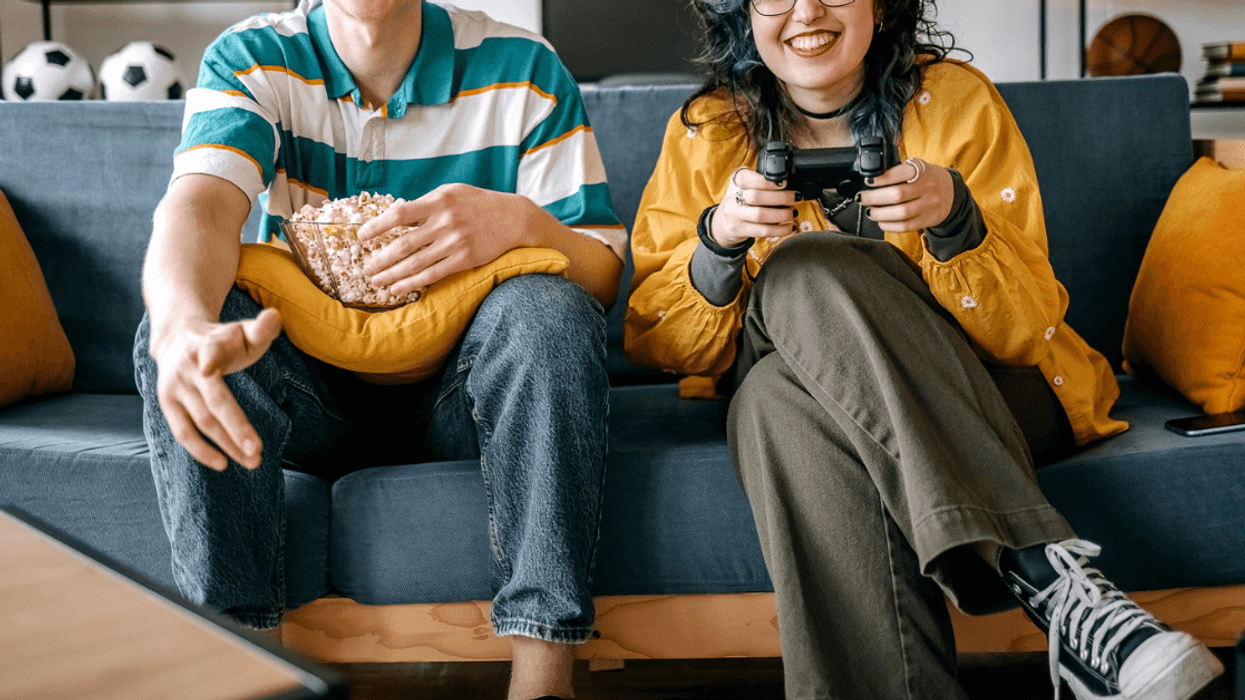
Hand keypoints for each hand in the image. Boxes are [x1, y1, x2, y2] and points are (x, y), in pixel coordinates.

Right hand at [149, 309, 281, 470]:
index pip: (210, 351)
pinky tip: (223, 463)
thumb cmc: (223, 339)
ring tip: (252, 461)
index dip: (210, 358)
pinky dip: (201, 450)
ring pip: (201, 422)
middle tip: (258, 451)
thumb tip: (275, 317)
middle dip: (236, 427)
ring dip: (227, 445)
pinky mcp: (167, 404)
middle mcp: (188, 367)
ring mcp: (174, 387)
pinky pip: (183, 432)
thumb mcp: (242, 331)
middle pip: (213, 401)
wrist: (177, 337)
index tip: (209, 366)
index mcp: (209, 344)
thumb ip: (261, 328)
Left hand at [357, 184, 532, 295]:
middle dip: (380, 259)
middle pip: (403, 245)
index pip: (399, 214)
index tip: (362, 236)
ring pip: (415, 263)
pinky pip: (433, 274)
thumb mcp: (452, 192)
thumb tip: (396, 215)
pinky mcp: (465, 259)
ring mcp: (455, 242)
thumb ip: (426, 203)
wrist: (513, 217)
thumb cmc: (478, 203)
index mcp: (438, 201)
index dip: (376, 226)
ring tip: (376, 282)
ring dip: (392, 275)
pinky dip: (412, 283)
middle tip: (366, 269)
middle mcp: (445, 222)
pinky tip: (399, 288)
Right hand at [711, 167, 798, 247]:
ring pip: (760, 215)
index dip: (766, 181)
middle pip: (756, 197)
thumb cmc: (743, 199)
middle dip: (781, 197)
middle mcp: (731, 197)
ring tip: (794, 213)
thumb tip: (790, 184)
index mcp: (736, 180)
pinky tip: (790, 227)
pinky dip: (780, 230)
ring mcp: (733, 215)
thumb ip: (762, 180)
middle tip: (796, 197)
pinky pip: (763, 231)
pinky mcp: (738, 230)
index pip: (748, 178)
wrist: (724, 221)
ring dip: (782, 214)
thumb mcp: (747, 184)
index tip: (784, 182)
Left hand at [859, 158, 954, 232]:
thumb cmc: (925, 178)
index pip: (900, 174)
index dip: (882, 178)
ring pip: (901, 213)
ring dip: (880, 214)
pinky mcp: (927, 219)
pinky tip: (881, 221)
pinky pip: (905, 226)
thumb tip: (871, 178)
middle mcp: (927, 187)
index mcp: (922, 170)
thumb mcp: (917, 167)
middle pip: (897, 195)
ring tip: (870, 211)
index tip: (868, 181)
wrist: (950, 192)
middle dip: (874, 198)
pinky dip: (889, 225)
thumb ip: (898, 170)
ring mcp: (928, 205)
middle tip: (862, 198)